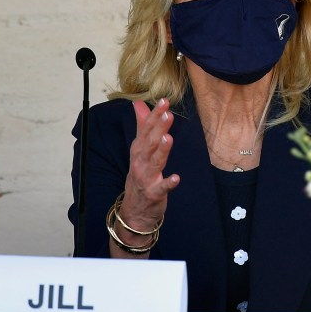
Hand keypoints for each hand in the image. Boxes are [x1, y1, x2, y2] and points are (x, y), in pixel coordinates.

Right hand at [119, 99, 179, 237]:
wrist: (134, 210)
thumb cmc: (139, 175)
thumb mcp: (139, 149)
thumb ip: (142, 126)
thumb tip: (138, 103)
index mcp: (139, 149)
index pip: (147, 129)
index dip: (155, 115)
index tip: (164, 101)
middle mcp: (140, 161)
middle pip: (150, 143)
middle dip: (158, 128)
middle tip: (167, 114)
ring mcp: (146, 178)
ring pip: (154, 162)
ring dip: (161, 151)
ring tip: (168, 138)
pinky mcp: (154, 194)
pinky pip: (161, 188)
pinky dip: (168, 183)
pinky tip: (176, 178)